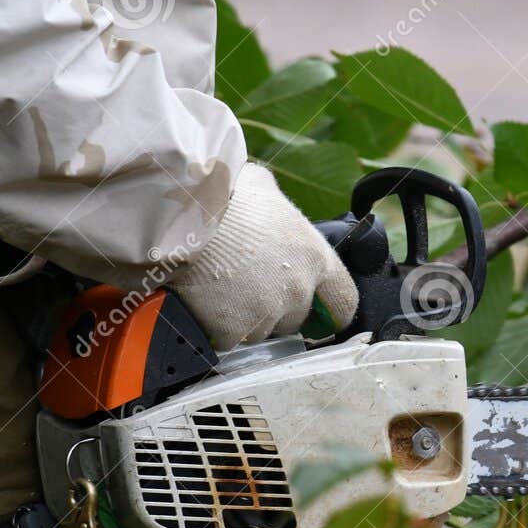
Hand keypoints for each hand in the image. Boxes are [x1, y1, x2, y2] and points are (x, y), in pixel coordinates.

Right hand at [166, 163, 357, 350]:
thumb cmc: (223, 195)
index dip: (329, 309)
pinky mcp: (234, 330)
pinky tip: (204, 300)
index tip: (319, 313)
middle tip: (248, 287)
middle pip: (295, 319)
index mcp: (314, 256)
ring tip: (221, 289)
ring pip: (261, 332)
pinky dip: (216, 327)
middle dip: (276, 310)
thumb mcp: (264, 187)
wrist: (182, 215)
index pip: (344, 301)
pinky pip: (228, 340)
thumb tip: (272, 207)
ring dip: (245, 319)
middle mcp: (297, 289)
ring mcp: (266, 313)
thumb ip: (279, 209)